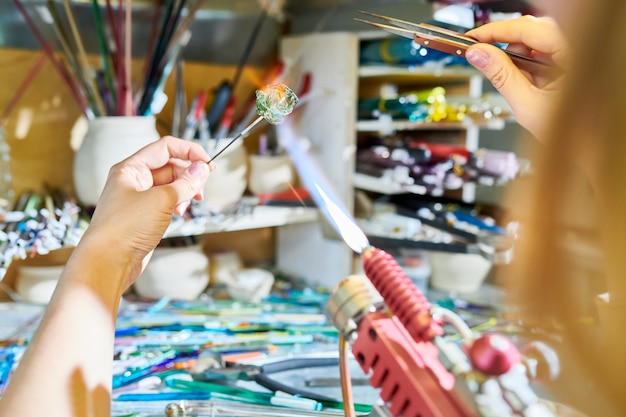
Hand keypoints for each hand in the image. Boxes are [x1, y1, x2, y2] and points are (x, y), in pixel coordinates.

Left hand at [80, 136, 212, 286]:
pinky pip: (167, 202)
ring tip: (191, 203)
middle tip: (202, 188)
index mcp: (131, 168)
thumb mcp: (162, 201)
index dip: (189, 151)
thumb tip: (202, 168)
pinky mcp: (144, 216)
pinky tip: (180, 214)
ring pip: (171, 185)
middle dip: (189, 175)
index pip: (166, 147)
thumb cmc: (125, 228)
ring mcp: (139, 198)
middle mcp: (133, 180)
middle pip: (170, 166)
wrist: (108, 262)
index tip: (208, 163)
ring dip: (185, 191)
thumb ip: (185, 183)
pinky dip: (178, 205)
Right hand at [465, 16, 568, 137]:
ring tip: (519, 86)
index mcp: (575, 53)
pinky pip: (546, 52)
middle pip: (532, 31)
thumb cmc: (572, 132)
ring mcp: (577, 53)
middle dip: (507, 48)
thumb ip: (501, 76)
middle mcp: (579, 48)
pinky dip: (530, 66)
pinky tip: (530, 84)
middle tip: (485, 60)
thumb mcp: (528, 105)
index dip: (496, 31)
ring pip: (537, 41)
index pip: (528, 28)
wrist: (591, 146)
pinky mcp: (573, 60)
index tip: (473, 39)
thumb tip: (479, 55)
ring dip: (519, 59)